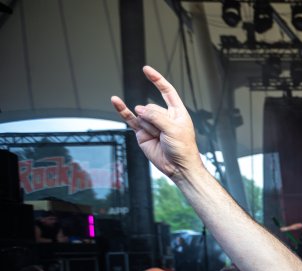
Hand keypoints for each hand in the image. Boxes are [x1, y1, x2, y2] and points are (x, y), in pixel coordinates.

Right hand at [111, 66, 203, 180]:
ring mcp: (152, 124)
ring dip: (148, 127)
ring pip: (142, 116)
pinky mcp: (142, 132)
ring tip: (158, 138)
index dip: (157, 80)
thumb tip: (138, 109)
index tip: (146, 70)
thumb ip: (156, 116)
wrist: (178, 167)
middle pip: (151, 107)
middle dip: (155, 120)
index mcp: (177, 112)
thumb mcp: (174, 129)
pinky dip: (122, 110)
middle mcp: (164, 116)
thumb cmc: (183, 148)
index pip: (167, 91)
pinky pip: (130, 119)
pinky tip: (115, 101)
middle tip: (164, 134)